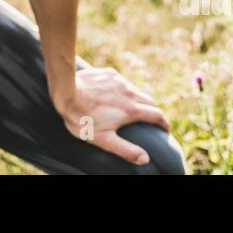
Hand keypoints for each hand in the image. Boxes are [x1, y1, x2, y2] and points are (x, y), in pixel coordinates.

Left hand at [53, 66, 169, 165]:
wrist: (67, 92)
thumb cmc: (83, 119)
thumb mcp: (104, 140)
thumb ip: (126, 150)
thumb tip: (145, 159)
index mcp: (131, 110)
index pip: (157, 115)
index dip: (164, 123)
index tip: (165, 129)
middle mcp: (129, 93)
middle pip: (149, 101)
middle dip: (150, 111)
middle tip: (146, 120)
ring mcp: (119, 81)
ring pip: (135, 90)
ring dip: (136, 99)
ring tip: (127, 107)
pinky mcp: (109, 73)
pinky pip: (121, 81)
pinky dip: (122, 89)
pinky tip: (111, 94)